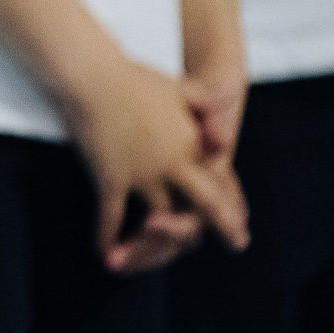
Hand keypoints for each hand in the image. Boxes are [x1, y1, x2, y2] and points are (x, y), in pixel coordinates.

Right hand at [65, 55, 249, 274]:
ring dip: (150, 248)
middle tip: (233, 246)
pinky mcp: (112, 177)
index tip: (239, 227)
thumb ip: (197, 105)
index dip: (230, 208)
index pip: (220, 184)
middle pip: (200, 211)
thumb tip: (214, 104)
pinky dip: (107, 238)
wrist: (94, 73)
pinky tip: (103, 253)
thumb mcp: (176, 90)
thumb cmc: (130, 76)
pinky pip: (112, 217)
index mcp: (192, 143)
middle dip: (216, 231)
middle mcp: (175, 163)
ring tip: (142, 259)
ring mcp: (144, 173)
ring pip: (158, 225)